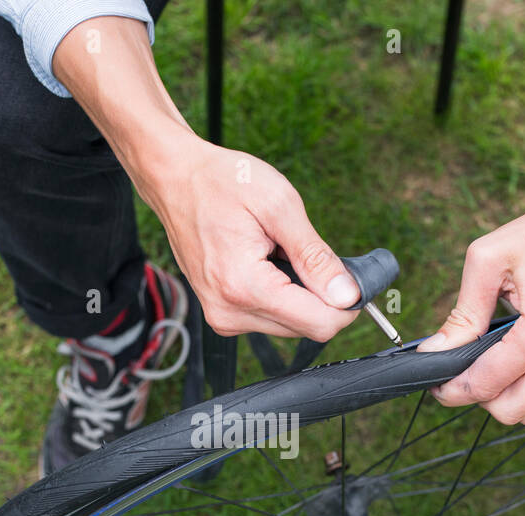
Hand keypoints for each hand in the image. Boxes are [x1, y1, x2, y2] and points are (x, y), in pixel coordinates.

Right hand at [141, 134, 361, 339]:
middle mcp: (230, 312)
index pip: (319, 323)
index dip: (346, 303)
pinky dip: (281, 293)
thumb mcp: (280, 206)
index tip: (350, 274)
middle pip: (306, 327)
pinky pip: (270, 317)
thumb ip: (316, 257)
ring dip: (299, 293)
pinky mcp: (222, 315)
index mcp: (244, 286)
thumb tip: (348, 295)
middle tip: (306, 251)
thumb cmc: (222, 183)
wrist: (175, 179)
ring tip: (277, 252)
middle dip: (321, 295)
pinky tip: (265, 262)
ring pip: (291, 325)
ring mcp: (223, 317)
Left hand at [416, 188, 524, 424]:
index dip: (454, 389)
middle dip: (482, 394)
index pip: (486, 386)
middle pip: (510, 411)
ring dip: (512, 392)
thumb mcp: (490, 260)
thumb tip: (435, 351)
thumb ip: (462, 314)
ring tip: (503, 355)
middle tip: (469, 369)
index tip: (440, 384)